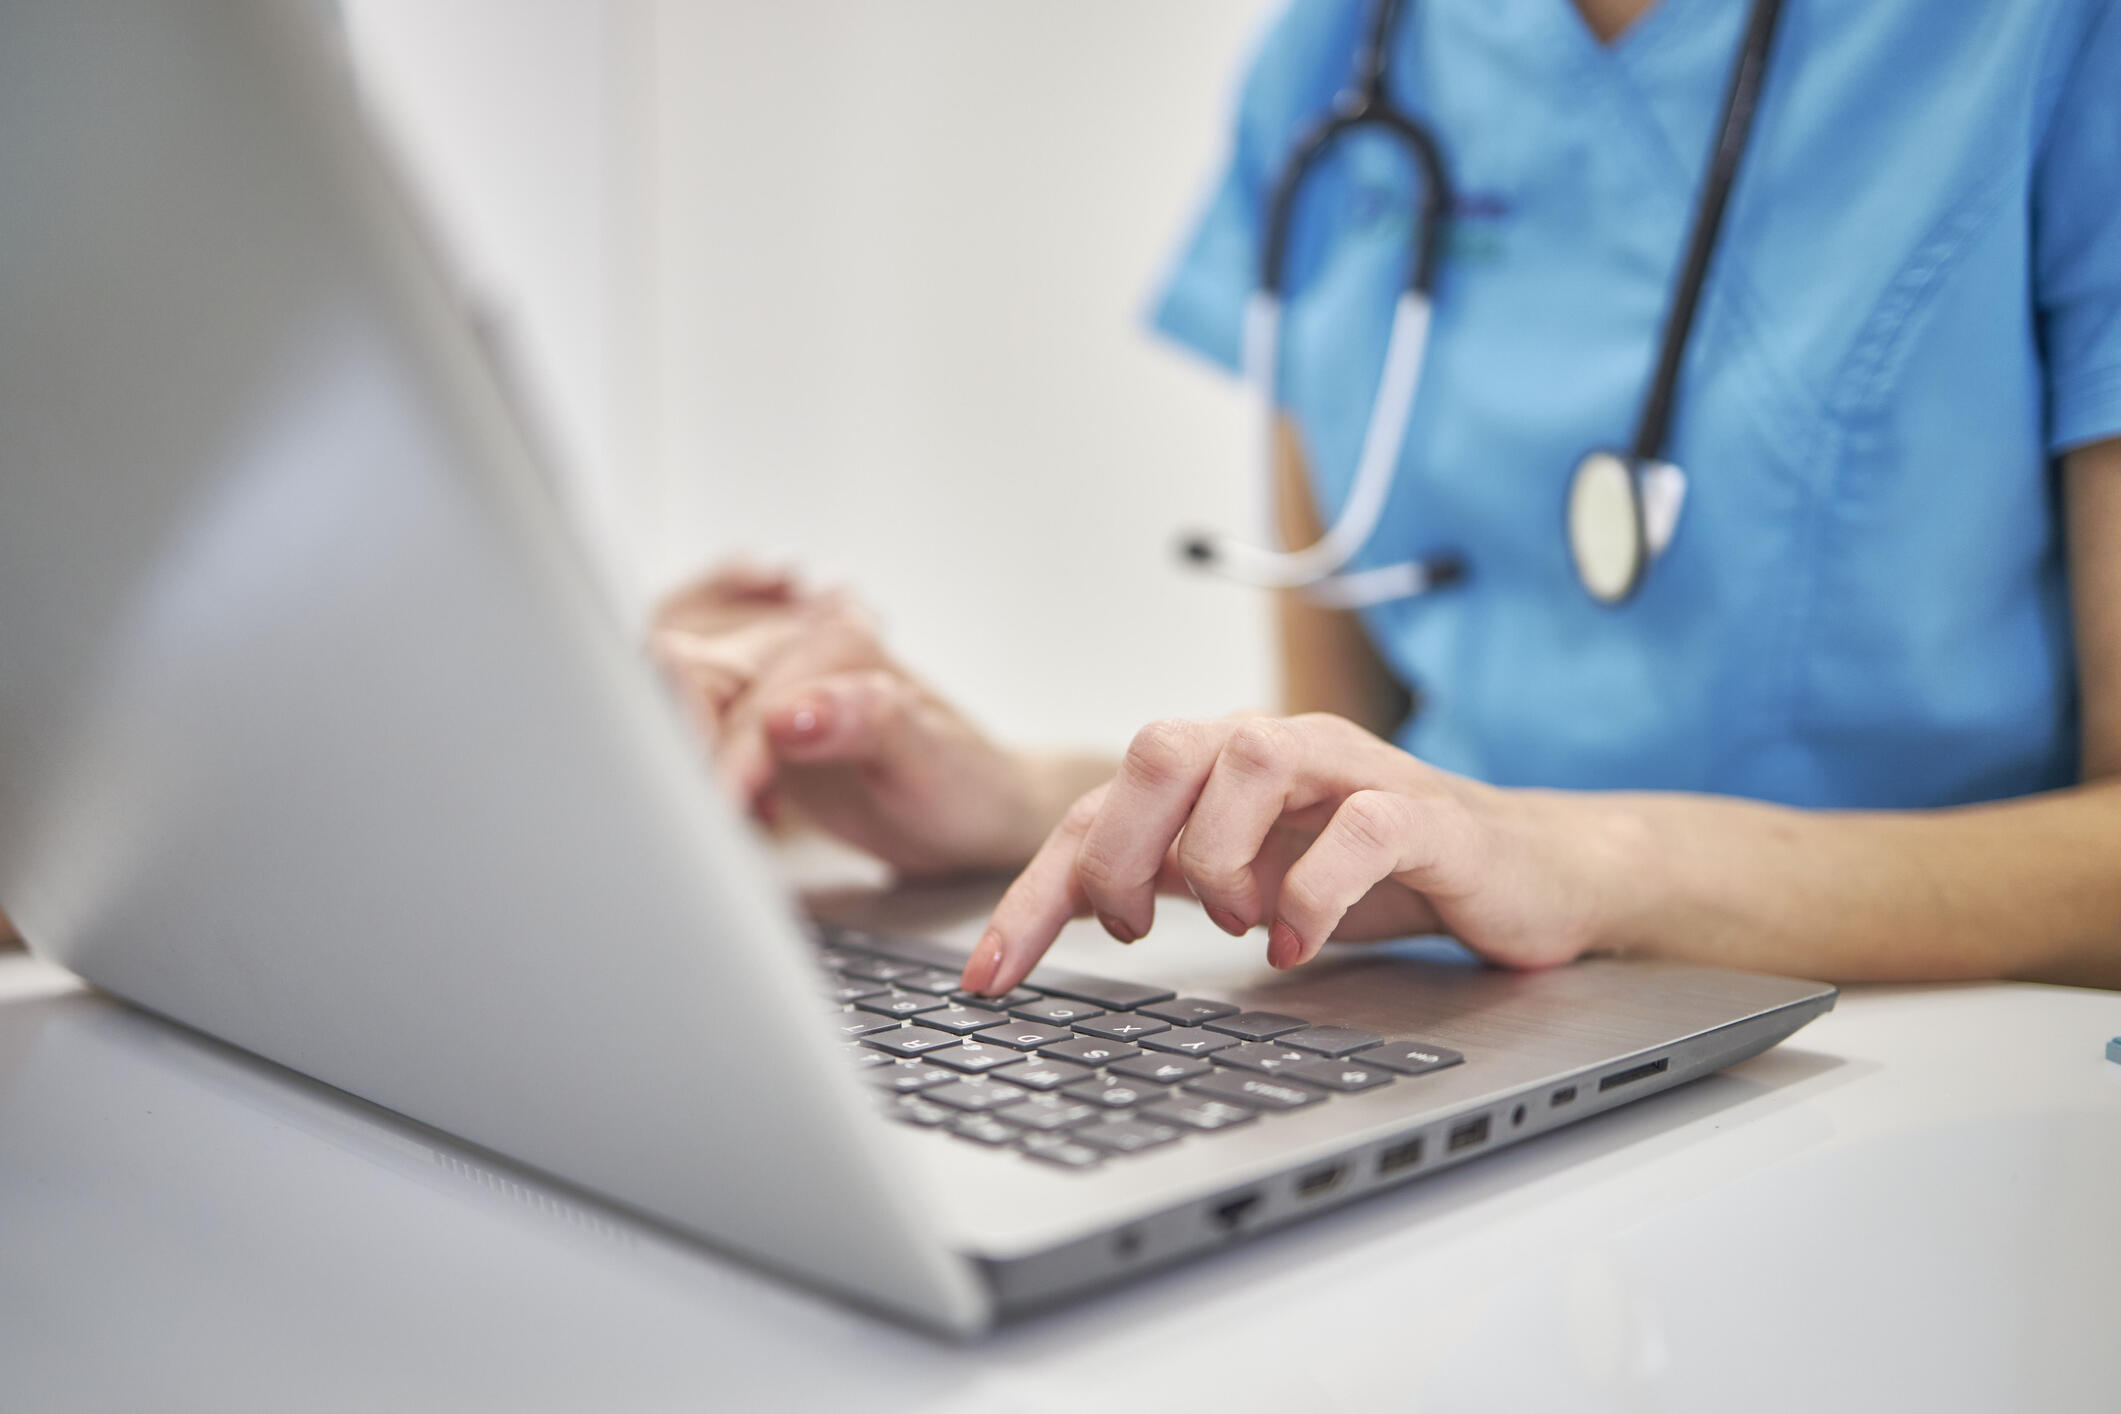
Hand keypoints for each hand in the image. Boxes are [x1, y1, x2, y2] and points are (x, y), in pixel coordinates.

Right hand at [649, 561, 1067, 875]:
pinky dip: (687, 774)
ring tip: (714, 819)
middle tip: (695, 821)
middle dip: (672, 747)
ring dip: (674, 759)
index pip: (728, 684)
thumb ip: (865, 724)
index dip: (704, 748)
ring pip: (676, 700)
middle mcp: (795, 651)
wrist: (986, 813)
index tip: (709, 804)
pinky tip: (730, 815)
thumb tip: (784, 713)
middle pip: (682, 677)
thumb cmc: (969, 788)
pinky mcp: (755, 727)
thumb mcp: (930, 763)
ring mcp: (770, 686)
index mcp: (834, 644)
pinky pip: (691, 734)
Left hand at [960, 713, 1642, 994]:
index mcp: (1220, 767)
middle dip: (1122, 848)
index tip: (989, 976)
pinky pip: (1362, 827)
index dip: (1035, 891)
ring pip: (1249, 759)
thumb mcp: (1250, 880)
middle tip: (1134, 928)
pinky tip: (1299, 944)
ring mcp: (1355, 770)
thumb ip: (1168, 876)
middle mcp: (1277, 749)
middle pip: (1159, 747)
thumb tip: (1065, 903)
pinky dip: (1316, 892)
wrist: (1525, 872)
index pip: (1102, 806)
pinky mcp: (1427, 810)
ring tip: (1236, 926)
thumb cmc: (1377, 873)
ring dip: (1218, 858)